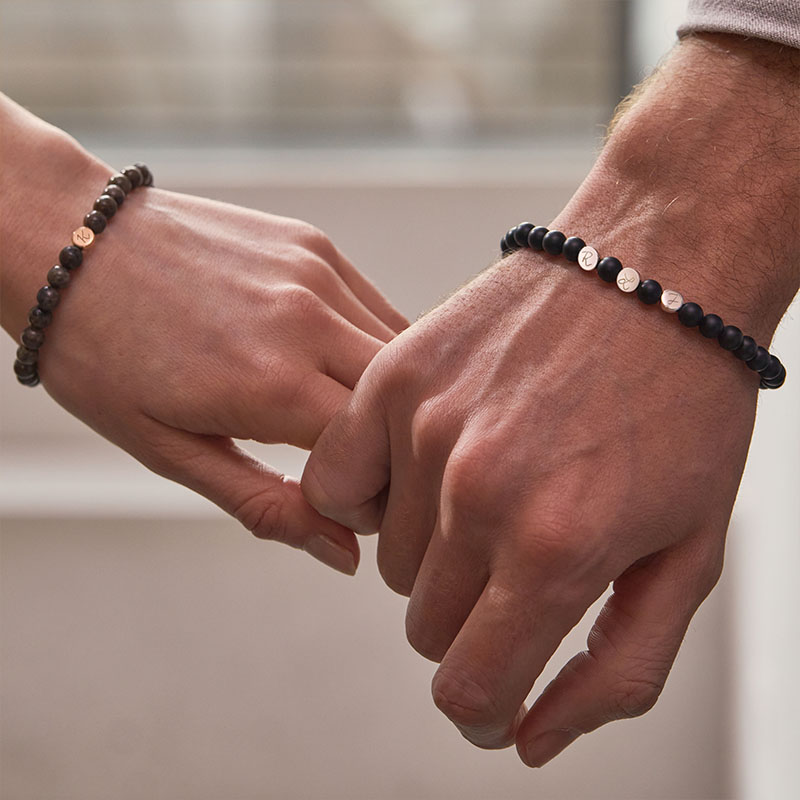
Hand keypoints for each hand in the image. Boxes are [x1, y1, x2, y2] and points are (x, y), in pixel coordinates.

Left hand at [26, 169, 406, 573]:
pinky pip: (375, 307)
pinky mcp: (314, 244)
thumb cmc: (100, 353)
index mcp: (271, 384)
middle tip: (352, 461)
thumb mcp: (169, 450)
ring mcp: (316, 272)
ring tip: (339, 410)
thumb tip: (343, 554)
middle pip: (404, 401)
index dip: (372, 490)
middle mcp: (308, 319)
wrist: (69, 242)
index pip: (376, 456)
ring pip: (402, 350)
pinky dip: (373, 346)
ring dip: (388, 395)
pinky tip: (331, 360)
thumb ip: (266, 505)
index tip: (343, 500)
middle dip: (392, 444)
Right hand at [302, 32, 797, 760]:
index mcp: (556, 549)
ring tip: (488, 490)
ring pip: (389, 558)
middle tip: (517, 562)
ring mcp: (427, 428)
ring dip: (434, 550)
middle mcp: (478, 492)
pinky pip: (336, 477)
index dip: (483, 709)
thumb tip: (528, 739)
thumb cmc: (682, 410)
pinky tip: (420, 469)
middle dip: (472, 619)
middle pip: (426, 626)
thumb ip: (614, 673)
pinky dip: (368, 492)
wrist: (655, 273)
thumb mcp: (689, 558)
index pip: (469, 690)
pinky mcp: (396, 377)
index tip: (495, 693)